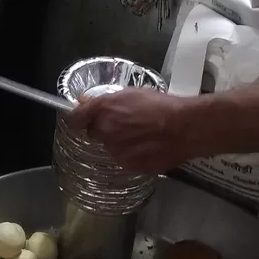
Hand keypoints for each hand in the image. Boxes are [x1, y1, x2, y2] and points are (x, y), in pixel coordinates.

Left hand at [68, 89, 197, 172]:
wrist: (184, 127)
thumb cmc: (161, 105)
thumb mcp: (132, 93)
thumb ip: (106, 100)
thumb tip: (85, 102)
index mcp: (103, 109)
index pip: (74, 119)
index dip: (78, 119)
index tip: (82, 120)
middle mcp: (105, 131)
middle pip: (94, 134)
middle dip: (105, 131)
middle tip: (125, 125)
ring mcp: (116, 150)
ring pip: (111, 148)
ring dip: (121, 143)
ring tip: (143, 136)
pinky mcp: (128, 165)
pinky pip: (125, 159)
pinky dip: (133, 155)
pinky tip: (148, 147)